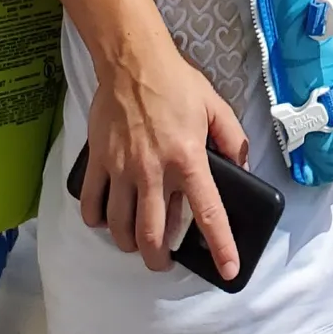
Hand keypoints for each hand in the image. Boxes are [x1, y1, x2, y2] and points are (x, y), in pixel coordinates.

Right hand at [79, 40, 248, 278]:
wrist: (133, 61)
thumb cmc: (177, 83)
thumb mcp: (216, 107)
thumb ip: (232, 139)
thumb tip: (240, 167)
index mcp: (188, 159)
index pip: (208, 213)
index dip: (221, 246)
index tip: (228, 272)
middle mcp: (154, 171)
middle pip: (153, 235)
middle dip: (159, 259)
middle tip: (164, 260)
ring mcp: (122, 169)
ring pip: (121, 228)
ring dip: (129, 244)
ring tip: (136, 242)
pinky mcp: (98, 162)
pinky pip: (92, 205)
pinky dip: (97, 221)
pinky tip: (107, 219)